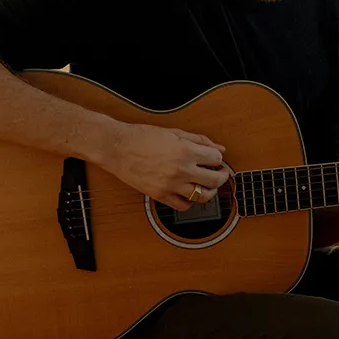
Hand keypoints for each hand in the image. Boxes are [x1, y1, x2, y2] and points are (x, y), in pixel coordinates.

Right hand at [101, 123, 231, 211]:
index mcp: (186, 151)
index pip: (216, 159)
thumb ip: (199, 140)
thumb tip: (218, 148)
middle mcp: (181, 170)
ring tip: (206, 184)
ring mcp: (171, 185)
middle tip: (220, 173)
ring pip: (203, 196)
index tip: (215, 159)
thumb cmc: (141, 137)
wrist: (117, 147)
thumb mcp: (174, 132)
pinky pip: (183, 205)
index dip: (218, 158)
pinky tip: (188, 192)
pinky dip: (189, 201)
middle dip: (221, 176)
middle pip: (215, 180)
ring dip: (209, 191)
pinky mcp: (160, 195)